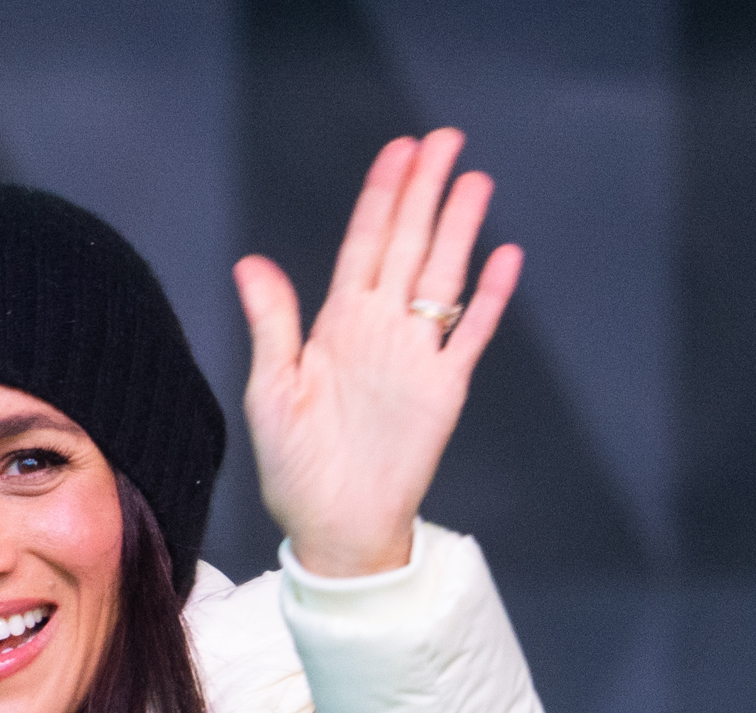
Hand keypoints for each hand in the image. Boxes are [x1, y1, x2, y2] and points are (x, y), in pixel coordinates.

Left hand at [235, 129, 522, 578]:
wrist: (334, 530)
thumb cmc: (296, 471)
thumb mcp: (270, 393)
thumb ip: (272, 324)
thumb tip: (251, 264)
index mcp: (338, 325)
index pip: (365, 244)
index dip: (382, 196)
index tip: (399, 152)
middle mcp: (381, 331)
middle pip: (408, 245)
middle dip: (426, 191)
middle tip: (445, 140)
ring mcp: (415, 358)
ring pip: (443, 278)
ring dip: (459, 230)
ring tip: (474, 182)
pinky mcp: (443, 392)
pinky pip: (471, 337)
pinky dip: (489, 301)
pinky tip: (504, 260)